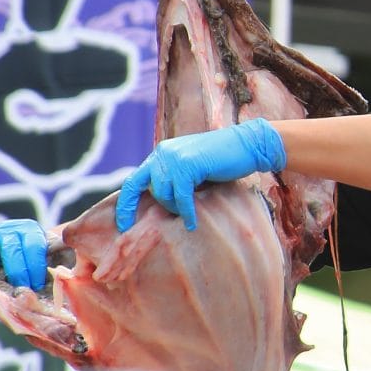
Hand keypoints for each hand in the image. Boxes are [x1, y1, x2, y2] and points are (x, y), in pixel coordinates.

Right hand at [0, 218, 52, 292]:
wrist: (19, 253)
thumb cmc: (33, 263)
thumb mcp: (43, 264)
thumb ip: (43, 272)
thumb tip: (39, 288)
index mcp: (30, 231)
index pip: (33, 246)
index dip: (34, 268)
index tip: (36, 286)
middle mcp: (9, 229)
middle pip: (10, 247)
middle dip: (16, 272)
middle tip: (20, 288)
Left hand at [114, 119, 286, 230]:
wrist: (248, 146)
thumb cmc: (224, 162)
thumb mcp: (192, 171)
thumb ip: (174, 182)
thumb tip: (159, 209)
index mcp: (161, 153)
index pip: (133, 181)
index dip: (125, 205)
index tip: (122, 225)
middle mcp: (162, 152)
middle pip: (146, 190)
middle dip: (154, 208)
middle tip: (159, 224)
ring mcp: (174, 157)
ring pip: (163, 194)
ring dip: (175, 208)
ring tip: (190, 214)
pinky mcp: (188, 164)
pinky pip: (180, 197)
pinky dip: (186, 212)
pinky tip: (192, 223)